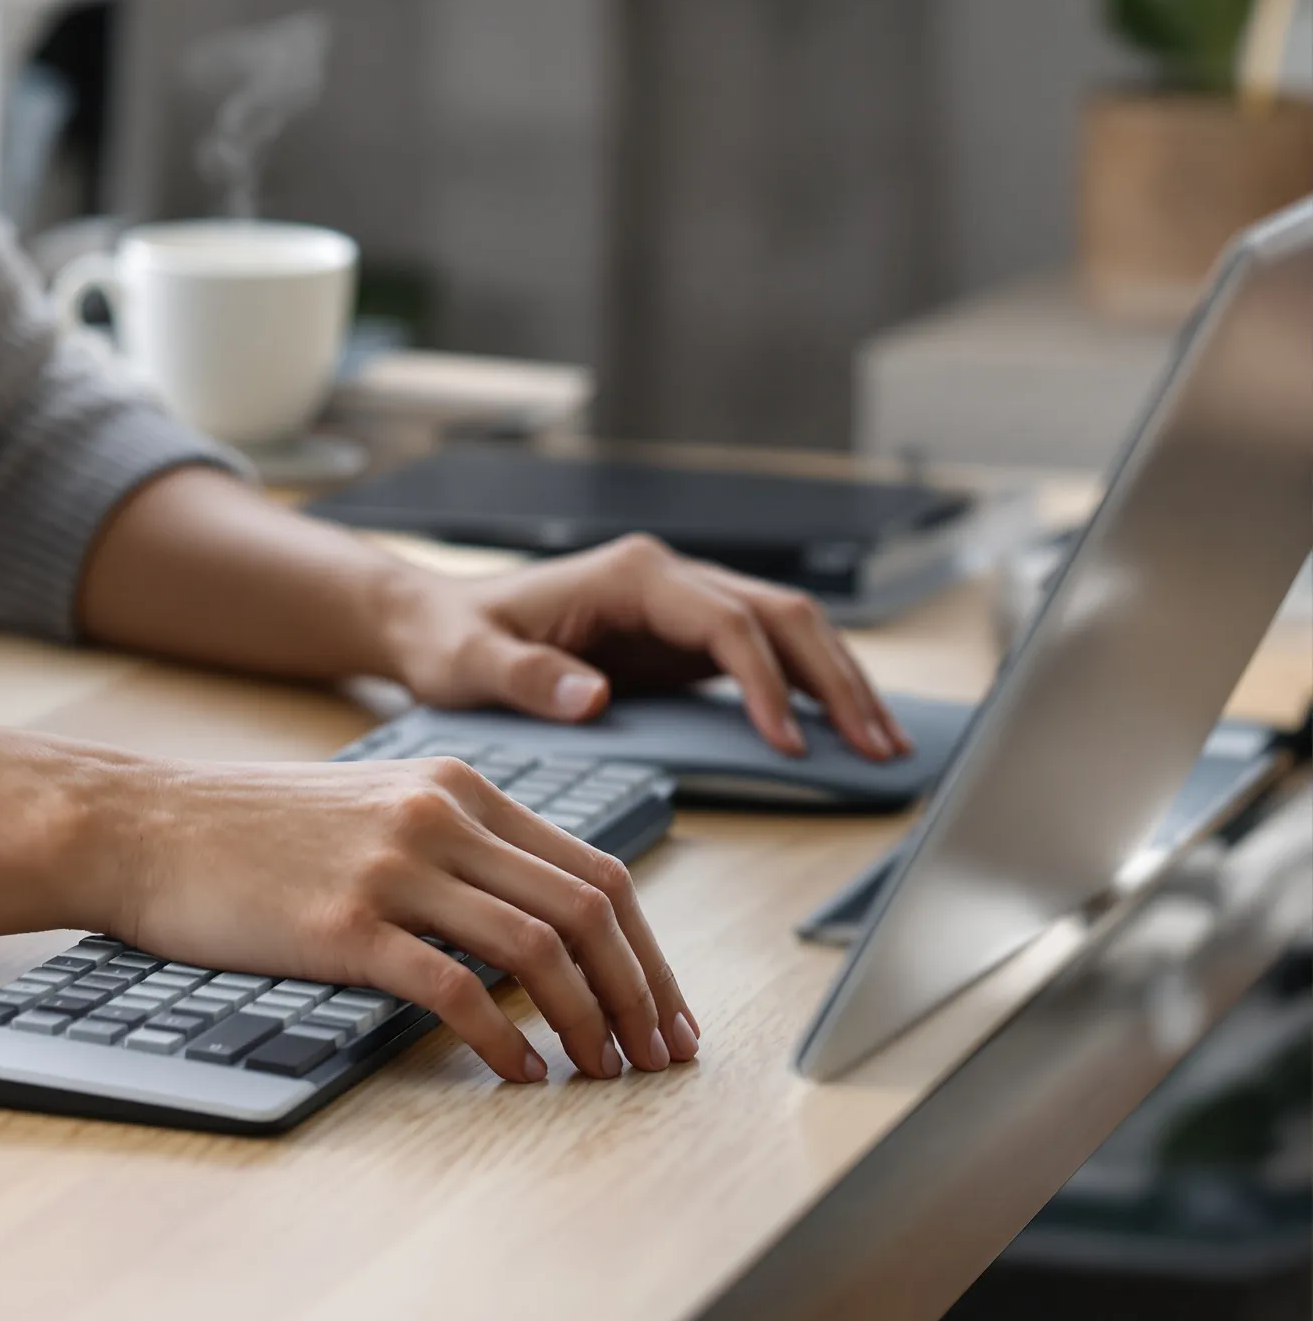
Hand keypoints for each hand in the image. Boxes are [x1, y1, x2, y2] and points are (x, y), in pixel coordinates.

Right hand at [85, 752, 699, 1081]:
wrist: (140, 825)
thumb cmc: (247, 830)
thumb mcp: (369, 806)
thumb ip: (453, 844)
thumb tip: (533, 920)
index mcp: (457, 786)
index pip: (595, 869)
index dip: (649, 951)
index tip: (667, 1011)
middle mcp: (439, 816)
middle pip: (588, 909)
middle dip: (641, 994)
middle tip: (659, 1056)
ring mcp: (392, 868)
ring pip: (539, 949)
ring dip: (590, 1023)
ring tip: (603, 1073)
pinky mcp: (345, 924)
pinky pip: (457, 991)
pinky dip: (505, 1042)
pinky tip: (518, 1074)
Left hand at [380, 534, 911, 760]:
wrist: (434, 623)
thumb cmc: (451, 639)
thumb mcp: (469, 663)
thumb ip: (525, 679)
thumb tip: (593, 695)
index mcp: (630, 575)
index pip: (726, 622)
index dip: (766, 682)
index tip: (789, 744)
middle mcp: (667, 579)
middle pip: (782, 616)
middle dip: (837, 679)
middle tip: (880, 746)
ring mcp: (681, 606)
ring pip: (789, 630)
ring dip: (840, 683)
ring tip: (886, 745)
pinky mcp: (683, 639)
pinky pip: (765, 657)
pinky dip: (809, 692)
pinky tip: (841, 735)